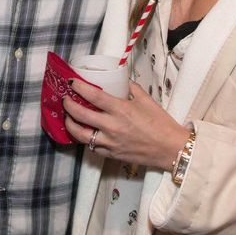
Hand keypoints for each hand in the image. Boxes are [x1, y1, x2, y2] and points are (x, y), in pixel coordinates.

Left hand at [63, 79, 190, 171]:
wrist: (170, 149)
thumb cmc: (160, 123)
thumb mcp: (146, 100)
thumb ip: (131, 88)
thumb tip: (120, 80)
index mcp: (121, 110)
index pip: (93, 96)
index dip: (79, 88)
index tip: (71, 82)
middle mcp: (112, 127)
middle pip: (81, 115)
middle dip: (68, 105)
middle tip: (65, 99)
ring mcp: (110, 142)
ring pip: (81, 135)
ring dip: (70, 124)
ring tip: (67, 117)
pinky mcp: (111, 154)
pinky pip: (91, 147)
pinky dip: (84, 139)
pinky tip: (82, 132)